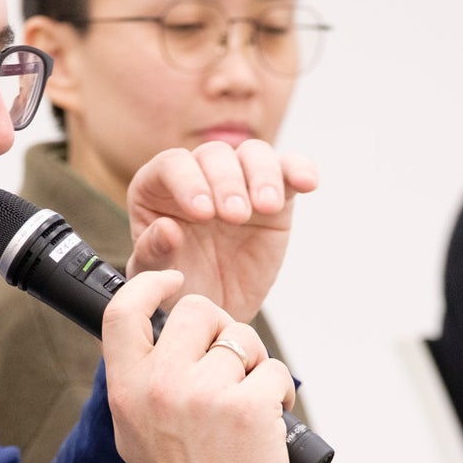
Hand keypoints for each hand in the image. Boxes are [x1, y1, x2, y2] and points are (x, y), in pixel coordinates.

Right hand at [101, 270, 295, 462]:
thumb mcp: (132, 428)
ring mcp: (206, 394)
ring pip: (244, 339)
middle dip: (222, 328)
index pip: (123, 311)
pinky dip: (279, 392)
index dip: (151, 285)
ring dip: (254, 364)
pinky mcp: (250, 407)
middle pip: (198, 311)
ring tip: (248, 401)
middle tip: (229, 361)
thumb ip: (138, 379)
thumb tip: (154, 333)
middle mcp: (162, 385)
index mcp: (128, 387)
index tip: (174, 283)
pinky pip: (275, 370)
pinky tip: (270, 419)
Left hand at [125, 140, 318, 322]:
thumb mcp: (159, 278)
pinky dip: (300, 169)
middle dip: (227, 182)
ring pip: (253, 154)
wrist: (218, 309)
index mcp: (158, 187)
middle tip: (236, 217)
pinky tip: (308, 183)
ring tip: (267, 208)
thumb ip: (154, 253)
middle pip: (214, 155)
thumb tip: (168, 228)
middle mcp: (198, 174)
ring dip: (262, 175)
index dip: (187, 181)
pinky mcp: (276, 193)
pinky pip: (289, 168)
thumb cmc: (180, 287)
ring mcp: (239, 180)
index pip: (171, 165)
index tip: (203, 213)